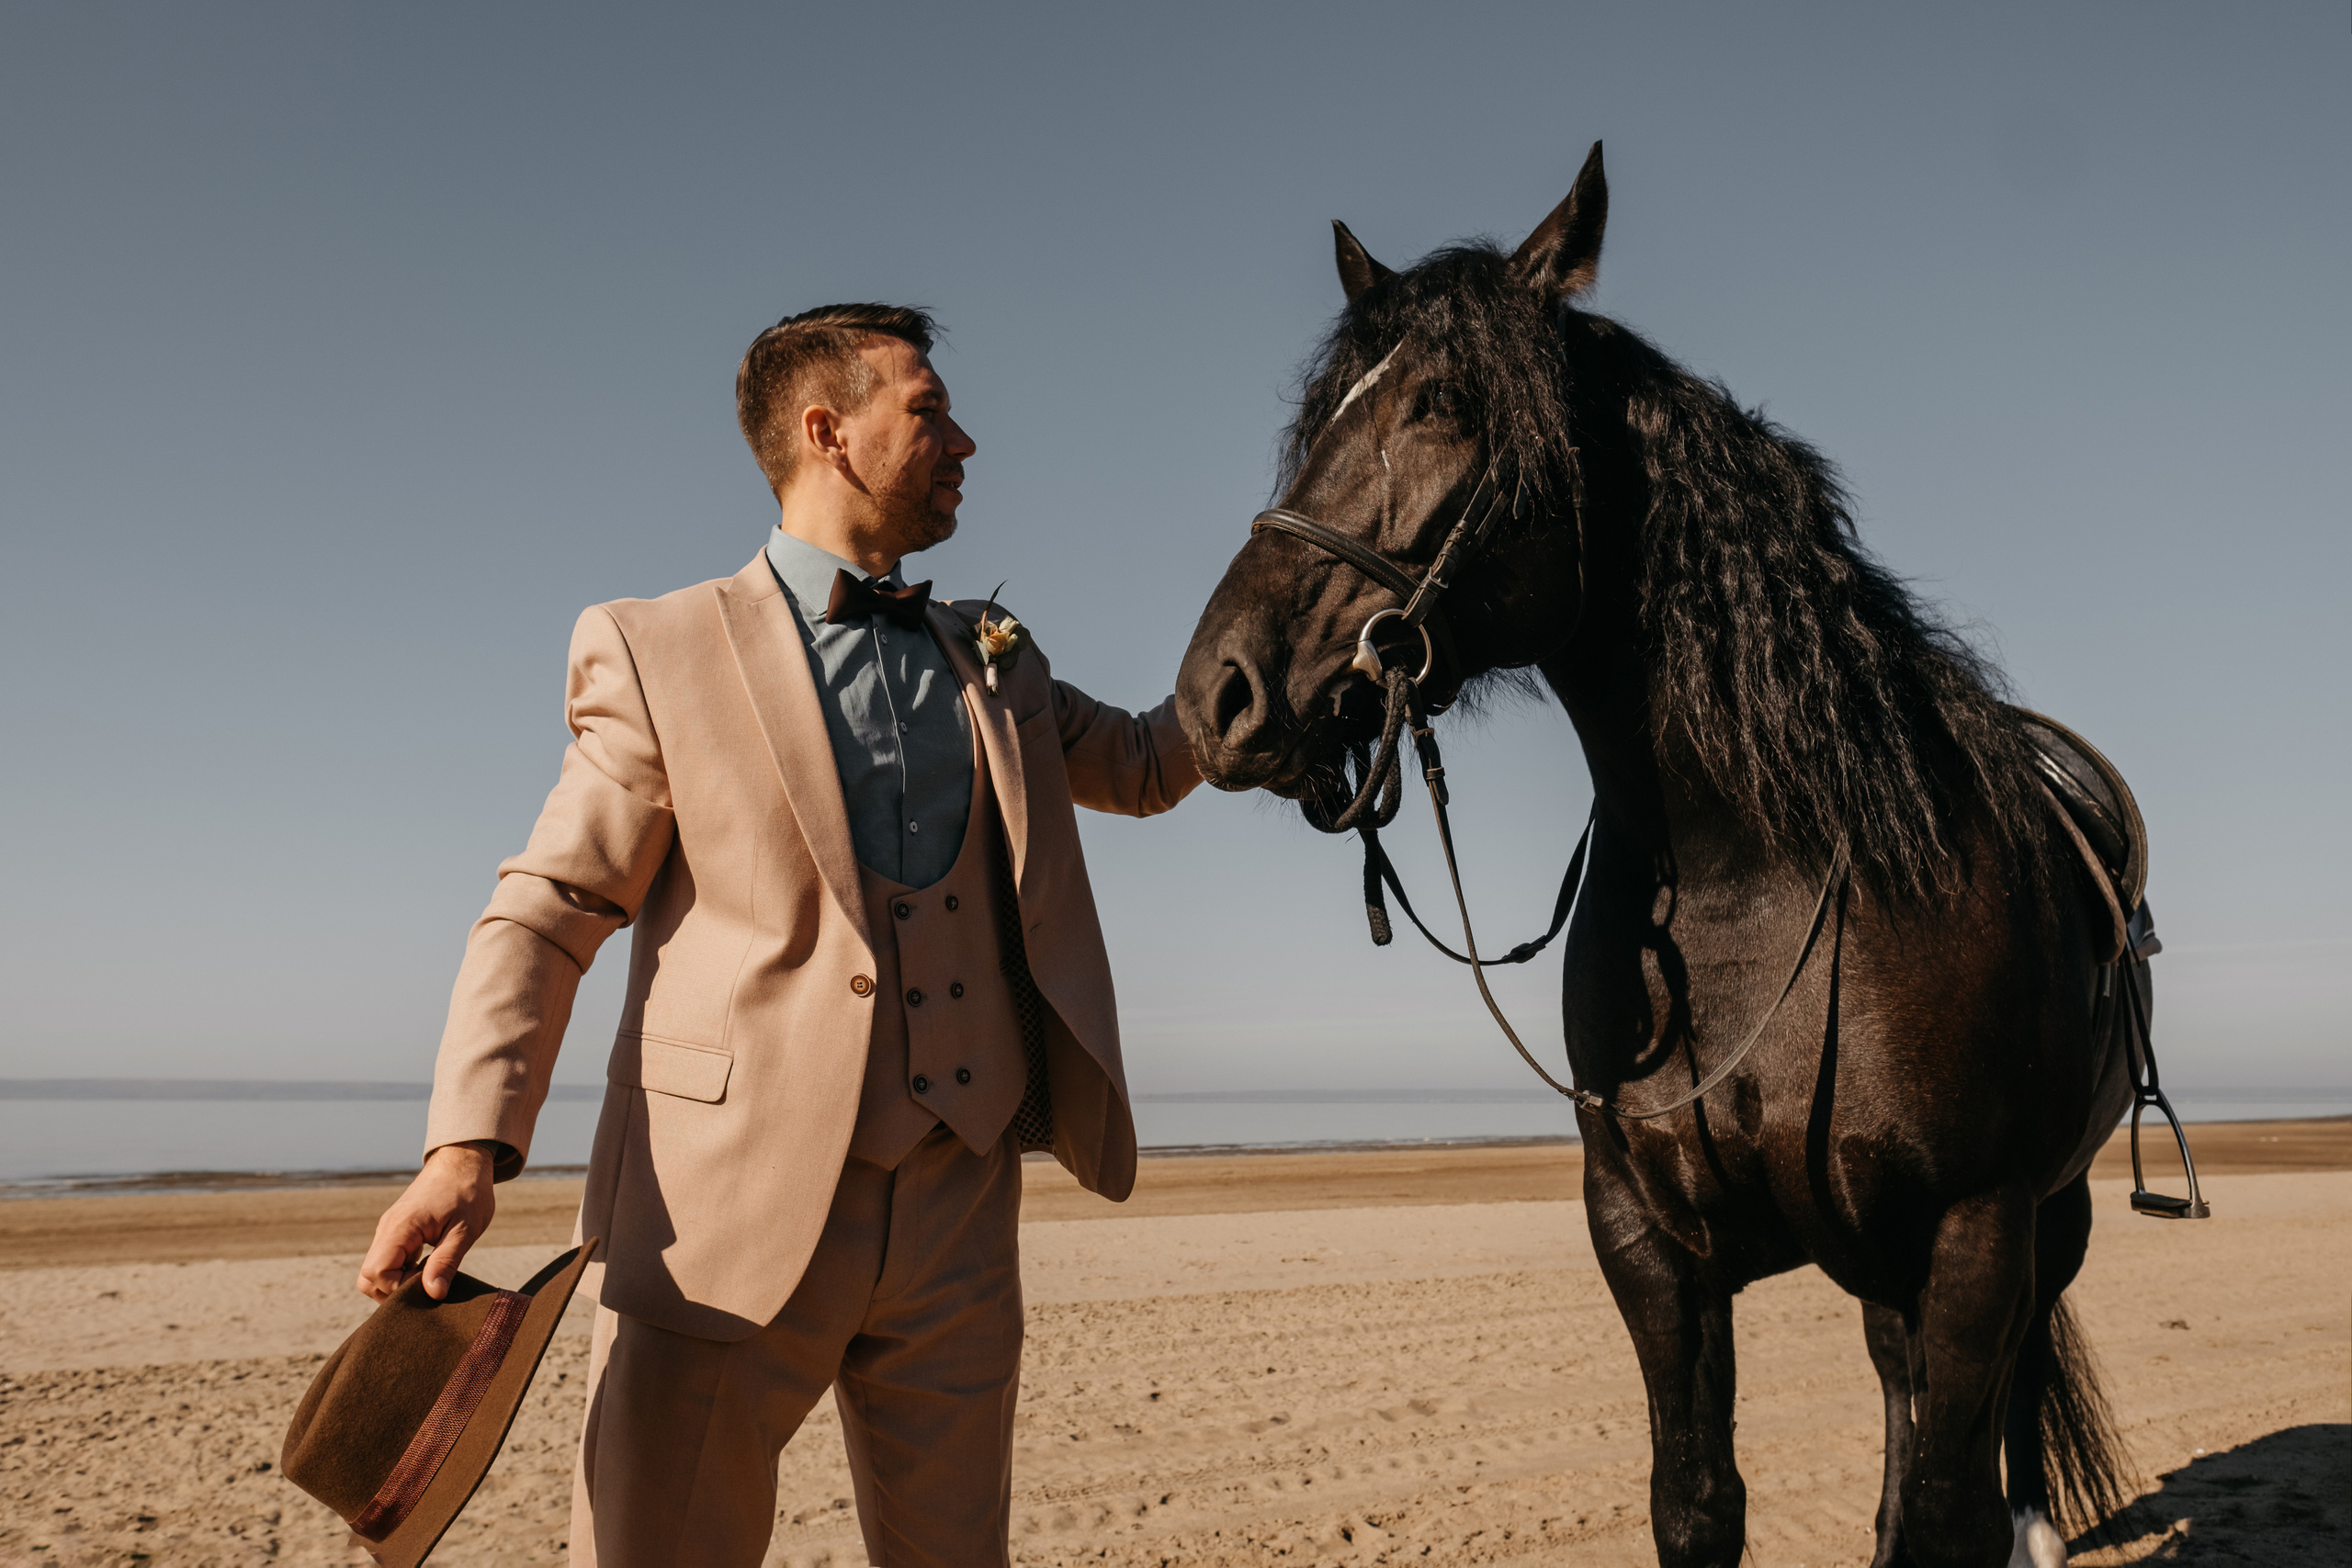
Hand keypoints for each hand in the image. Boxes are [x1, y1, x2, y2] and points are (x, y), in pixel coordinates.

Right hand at [357, 1141, 499, 1302]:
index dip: (400, 1288)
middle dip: (393, 1291)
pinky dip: (401, 1271)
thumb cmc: (468, 1191)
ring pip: (374, 1271)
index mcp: (400, 1227)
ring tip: (429, 1275)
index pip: (377, 1273)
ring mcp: (389, 1230)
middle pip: (368, 1277)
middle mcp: (386, 1230)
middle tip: (428, 1284)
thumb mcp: (465, 1229)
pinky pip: (387, 1260)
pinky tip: (427, 1266)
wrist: (463, 1161)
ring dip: (397, 1281)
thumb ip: (446, 1262)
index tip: (429, 1282)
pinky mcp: (397, 1231)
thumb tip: (433, 1294)